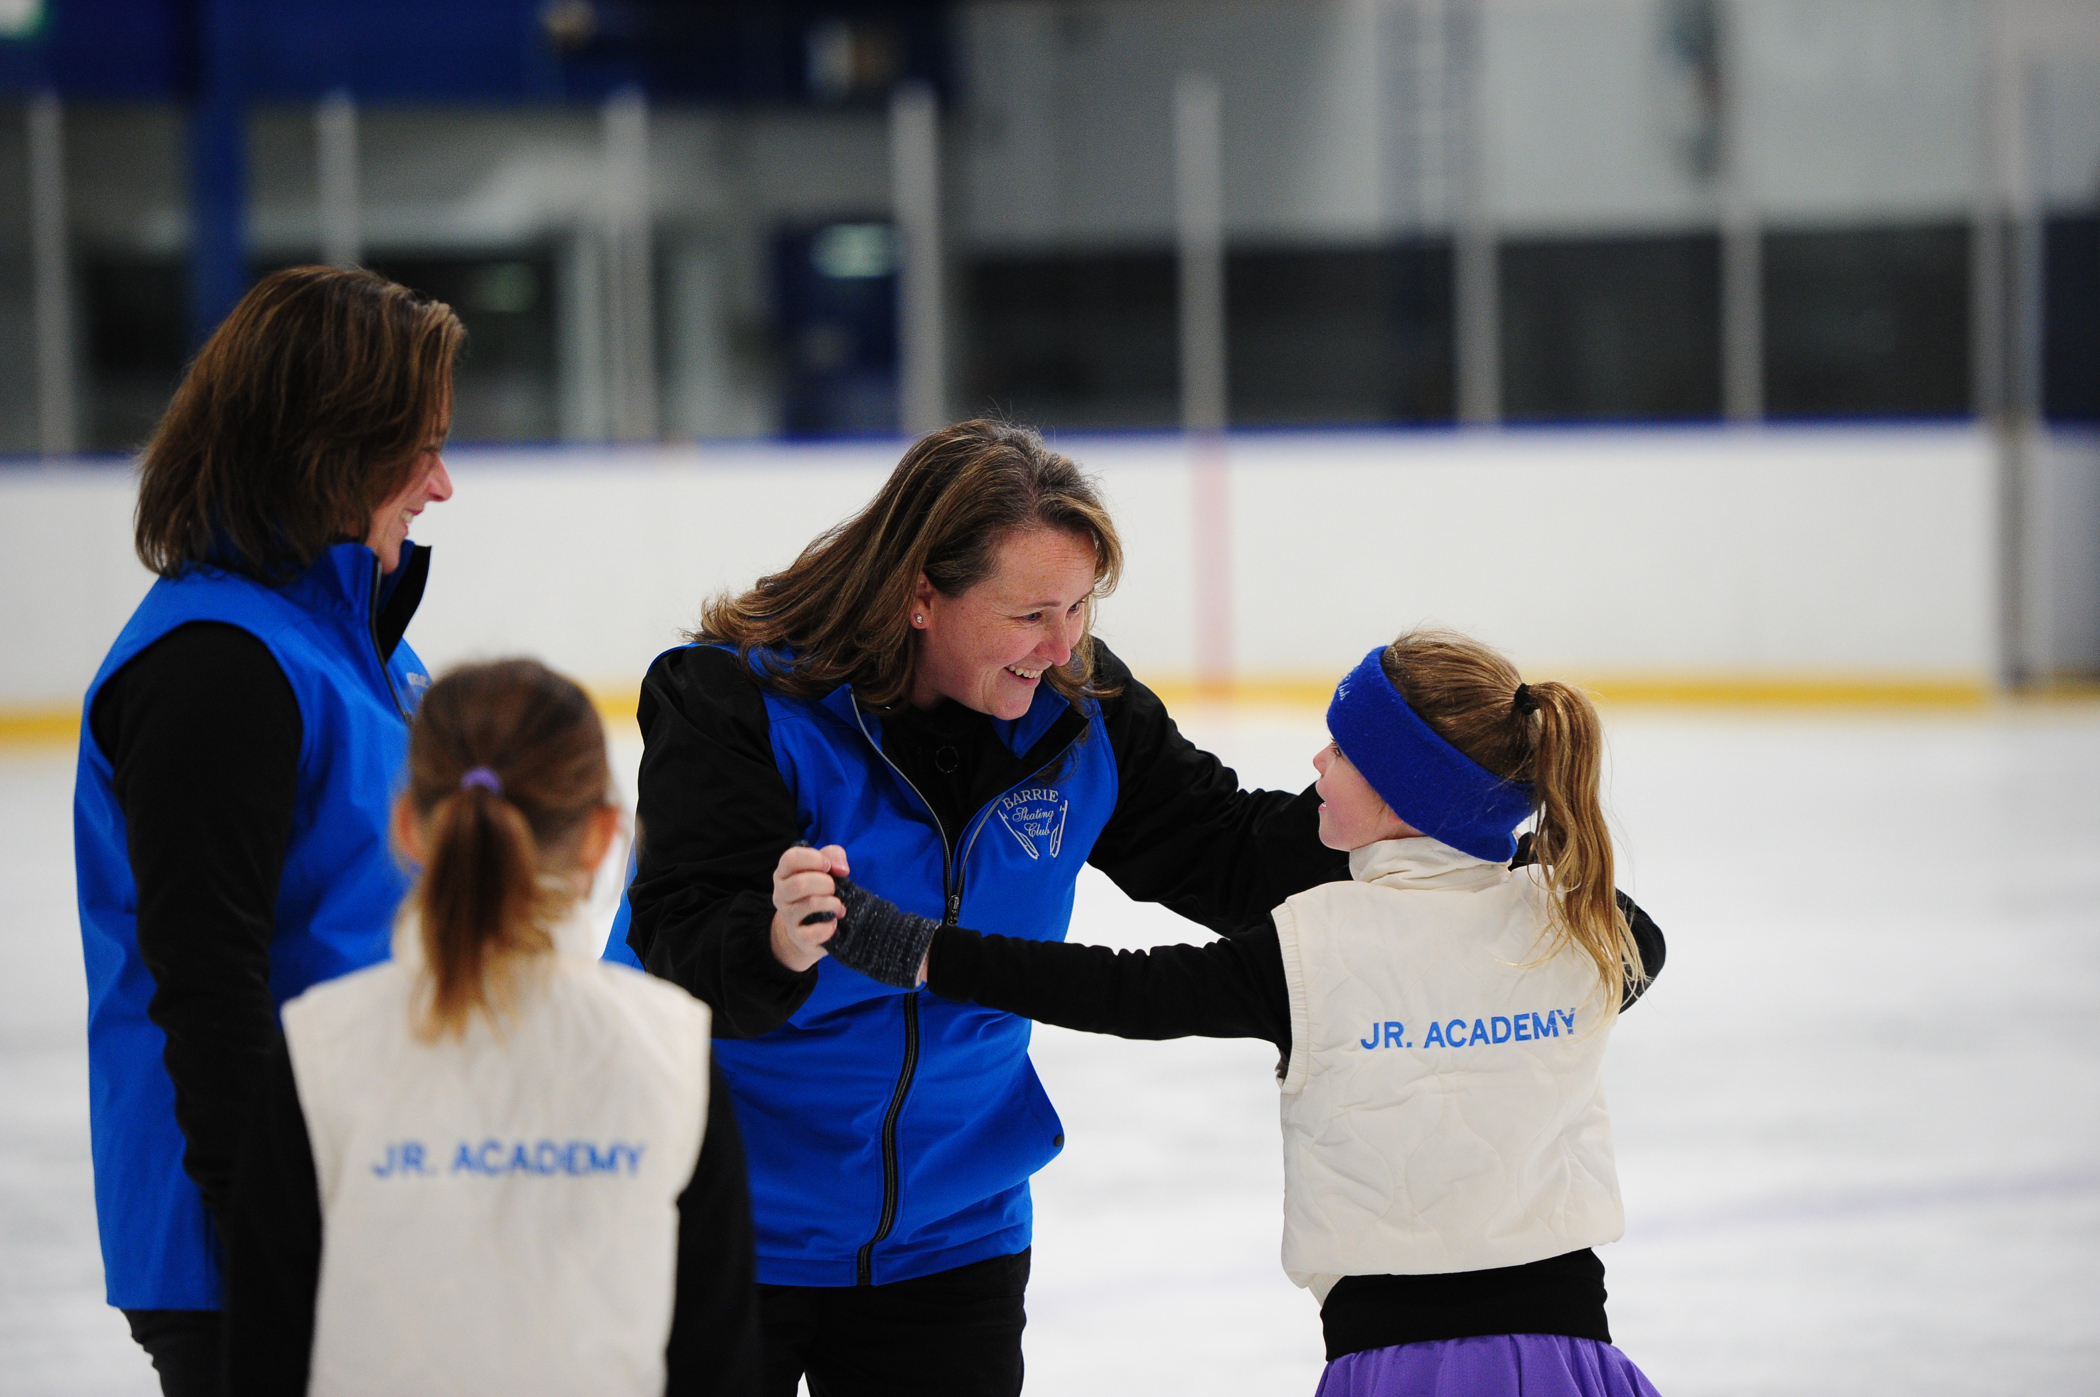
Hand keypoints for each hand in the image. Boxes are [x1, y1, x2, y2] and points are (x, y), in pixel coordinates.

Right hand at [770, 843, 847, 971]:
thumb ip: (834, 855)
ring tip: (838, 906)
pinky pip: (813, 932)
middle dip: (826, 884)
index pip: (791, 858)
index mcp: (784, 873)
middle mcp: (780, 894)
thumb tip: (841, 869)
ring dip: (832, 903)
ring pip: (809, 905)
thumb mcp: (827, 866)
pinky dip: (829, 927)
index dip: (814, 859)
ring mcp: (787, 917)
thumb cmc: (820, 889)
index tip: (828, 866)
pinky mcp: (798, 937)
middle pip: (799, 884)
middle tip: (834, 888)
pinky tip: (833, 923)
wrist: (811, 928)